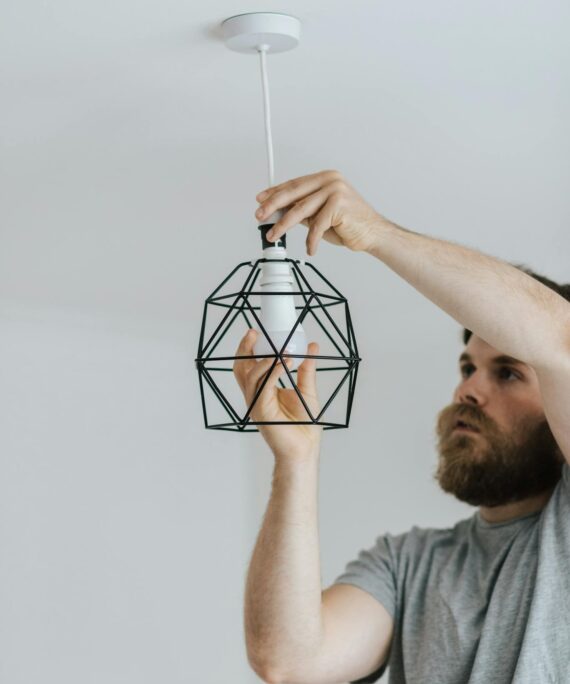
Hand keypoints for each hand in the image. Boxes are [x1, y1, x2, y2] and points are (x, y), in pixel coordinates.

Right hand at [233, 330, 321, 458]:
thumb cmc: (305, 425)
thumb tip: (312, 347)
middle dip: (244, 349)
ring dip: (262, 359)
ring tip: (278, 348)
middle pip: (241, 368)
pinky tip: (283, 362)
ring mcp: (256, 403)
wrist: (305, 448)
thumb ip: (307, 369)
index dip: (249, 349)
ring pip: (250, 375)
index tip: (256, 331)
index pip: (250, 366)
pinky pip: (263, 386)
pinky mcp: (261, 411)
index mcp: (263, 390)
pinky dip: (271, 372)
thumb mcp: (307, 390)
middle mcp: (256, 396)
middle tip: (253, 332)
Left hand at [255, 170, 382, 255]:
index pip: (294, 184)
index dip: (275, 192)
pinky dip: (311, 241)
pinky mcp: (339, 205)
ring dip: (284, 225)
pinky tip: (310, 249)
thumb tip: (278, 212)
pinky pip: (316, 226)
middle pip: (293, 193)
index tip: (260, 200)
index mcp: (325, 178)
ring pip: (300, 210)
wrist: (373, 233)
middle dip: (273, 206)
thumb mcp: (320, 215)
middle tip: (259, 216)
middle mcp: (330, 180)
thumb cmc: (349, 224)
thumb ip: (302, 210)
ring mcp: (335, 191)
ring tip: (273, 235)